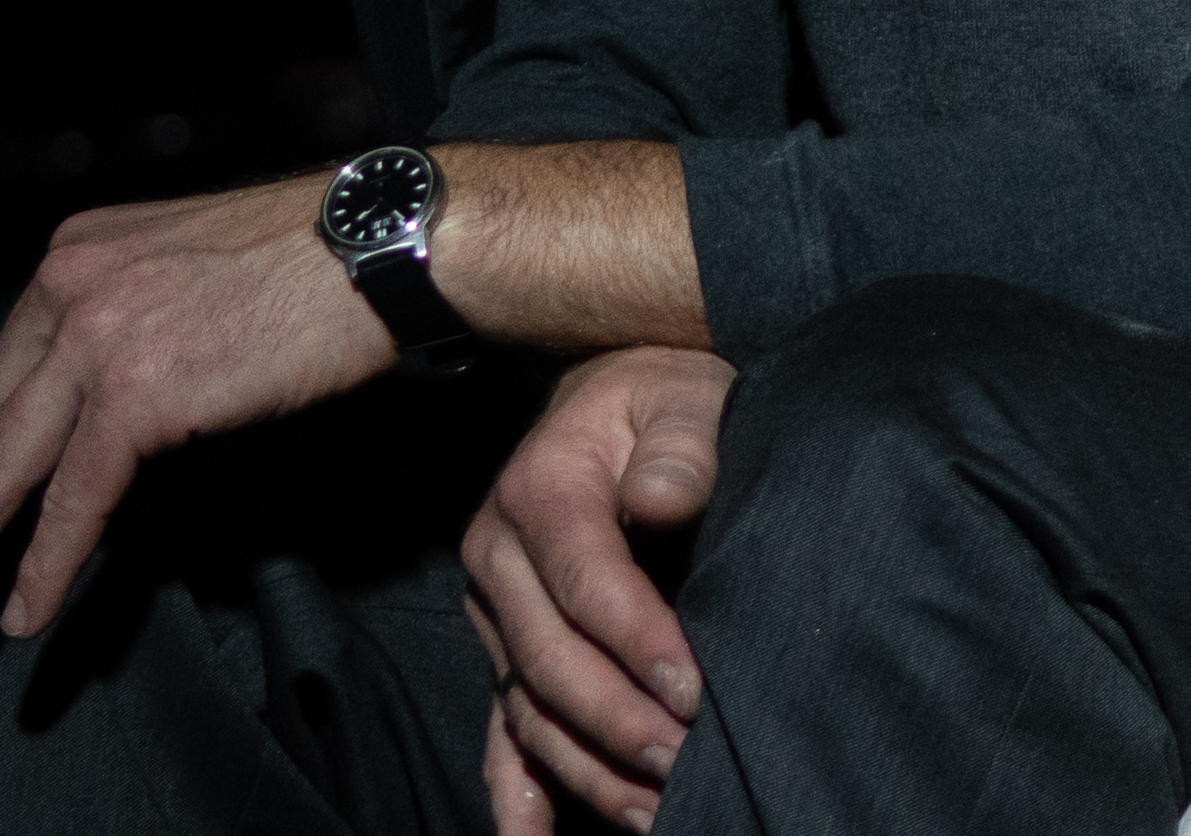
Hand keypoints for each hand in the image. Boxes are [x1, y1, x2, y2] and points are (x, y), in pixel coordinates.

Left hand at [0, 172, 393, 634]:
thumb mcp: (186, 268)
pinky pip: (74, 496)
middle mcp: (70, 283)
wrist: (374, 247)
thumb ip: (133, 316)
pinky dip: (45, 562)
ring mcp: (97, 335)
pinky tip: (29, 607)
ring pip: (9, 462)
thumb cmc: (312, 260)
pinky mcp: (136, 391)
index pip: (5, 365)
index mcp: (79, 252)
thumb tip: (111, 397)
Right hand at [463, 345, 732, 834]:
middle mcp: (498, 555)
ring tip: (654, 812)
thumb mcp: (683, 396)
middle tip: (685, 763)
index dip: (637, 643)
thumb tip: (660, 499)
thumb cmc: (663, 403)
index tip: (694, 693)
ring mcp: (495, 612)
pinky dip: (514, 795)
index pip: (585, 582)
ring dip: (587, 769)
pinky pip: (500, 731)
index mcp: (539, 490)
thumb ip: (682, 443)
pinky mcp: (505, 651)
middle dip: (617, 722)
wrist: (622, 402)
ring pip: (528, 708)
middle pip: (548, 660)